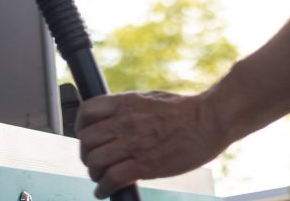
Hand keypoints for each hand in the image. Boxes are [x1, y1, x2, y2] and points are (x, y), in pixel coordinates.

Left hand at [76, 91, 226, 198]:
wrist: (208, 120)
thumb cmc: (184, 110)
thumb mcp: (150, 99)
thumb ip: (130, 108)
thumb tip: (118, 117)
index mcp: (125, 103)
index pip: (86, 111)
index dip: (81, 127)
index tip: (87, 137)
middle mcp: (125, 121)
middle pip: (86, 140)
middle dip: (86, 154)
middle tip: (95, 161)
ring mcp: (134, 143)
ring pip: (95, 160)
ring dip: (94, 172)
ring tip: (101, 177)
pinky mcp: (145, 164)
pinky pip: (112, 178)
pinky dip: (103, 188)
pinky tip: (105, 190)